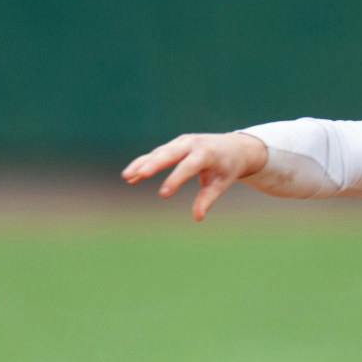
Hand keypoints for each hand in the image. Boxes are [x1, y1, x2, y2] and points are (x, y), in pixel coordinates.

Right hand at [121, 132, 269, 220]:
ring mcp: (180, 143)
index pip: (189, 166)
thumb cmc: (227, 167)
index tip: (163, 194)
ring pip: (159, 153)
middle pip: (169, 153)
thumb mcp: (222, 183)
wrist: (233, 146)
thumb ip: (208, 198)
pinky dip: (143, 163)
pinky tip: (130, 176)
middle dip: (153, 164)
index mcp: (207, 152)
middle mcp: (191, 144)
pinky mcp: (173, 145)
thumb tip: (198, 218)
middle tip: (140, 175)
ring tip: (127, 177)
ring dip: (143, 164)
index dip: (175, 179)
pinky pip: (156, 154)